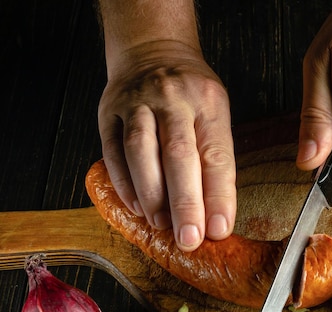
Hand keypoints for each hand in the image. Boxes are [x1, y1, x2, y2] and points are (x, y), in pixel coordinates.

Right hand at [98, 41, 235, 251]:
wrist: (153, 50)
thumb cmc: (191, 93)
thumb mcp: (215, 112)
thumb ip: (215, 158)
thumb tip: (216, 215)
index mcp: (208, 102)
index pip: (216, 155)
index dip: (218, 196)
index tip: (219, 230)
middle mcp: (173, 100)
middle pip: (179, 155)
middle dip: (185, 203)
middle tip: (189, 239)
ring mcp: (137, 103)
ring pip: (140, 151)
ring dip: (151, 194)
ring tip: (160, 225)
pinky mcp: (109, 111)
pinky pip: (113, 150)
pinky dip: (124, 182)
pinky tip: (136, 207)